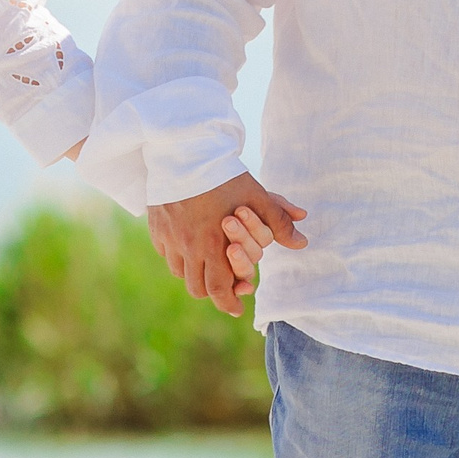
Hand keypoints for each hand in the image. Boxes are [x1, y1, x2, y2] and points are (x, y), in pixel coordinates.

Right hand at [148, 172, 305, 316]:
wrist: (184, 151)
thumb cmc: (224, 174)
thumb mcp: (257, 196)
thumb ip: (278, 222)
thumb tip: (302, 242)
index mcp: (213, 245)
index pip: (219, 290)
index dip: (229, 303)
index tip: (237, 307)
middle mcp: (188, 248)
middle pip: (197, 289)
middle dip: (213, 292)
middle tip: (225, 288)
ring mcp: (169, 238)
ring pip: (179, 273)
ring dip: (195, 274)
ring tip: (207, 266)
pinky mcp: (156, 227)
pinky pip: (166, 253)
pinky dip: (178, 256)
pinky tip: (188, 246)